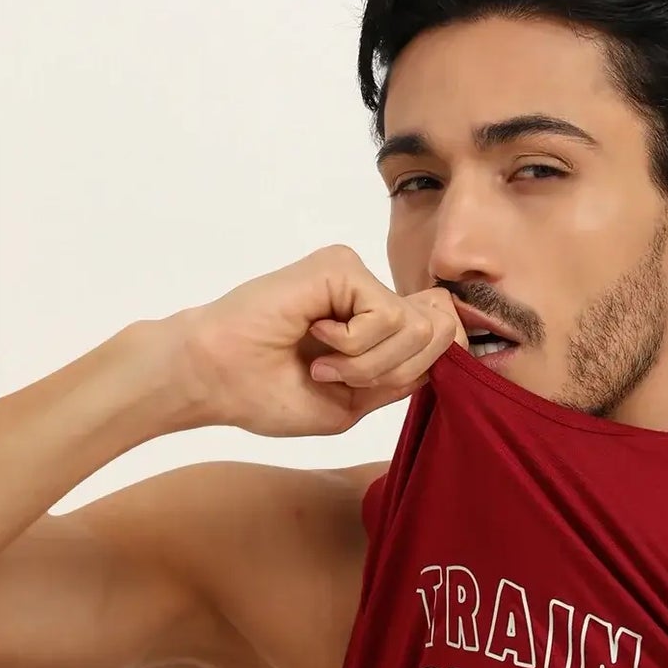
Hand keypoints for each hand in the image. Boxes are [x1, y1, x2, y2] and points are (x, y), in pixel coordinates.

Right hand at [172, 244, 469, 436]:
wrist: (215, 379)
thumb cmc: (267, 393)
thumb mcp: (352, 402)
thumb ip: (402, 378)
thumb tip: (452, 348)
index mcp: (375, 325)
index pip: (444, 337)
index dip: (425, 369)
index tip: (366, 387)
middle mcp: (371, 294)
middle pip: (440, 331)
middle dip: (393, 371)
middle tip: (337, 377)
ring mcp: (357, 276)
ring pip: (416, 327)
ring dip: (366, 363)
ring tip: (321, 361)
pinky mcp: (341, 265)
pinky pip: (386, 315)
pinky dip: (352, 346)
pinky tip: (314, 336)